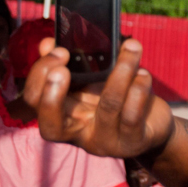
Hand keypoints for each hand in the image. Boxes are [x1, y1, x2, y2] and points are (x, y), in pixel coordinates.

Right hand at [24, 39, 173, 158]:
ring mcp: (105, 142)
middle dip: (52, 94)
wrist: (152, 124)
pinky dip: (139, 89)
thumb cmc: (117, 99)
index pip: (34, 105)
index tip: (59, 50)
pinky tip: (143, 73)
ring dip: (120, 72)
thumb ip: (70, 65)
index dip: (39, 78)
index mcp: (62, 117)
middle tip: (64, 60)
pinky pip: (132, 115)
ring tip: (132, 47)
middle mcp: (79, 135)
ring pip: (107, 107)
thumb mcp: (91, 83)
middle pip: (51, 127)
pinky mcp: (132, 143)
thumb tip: (47, 43)